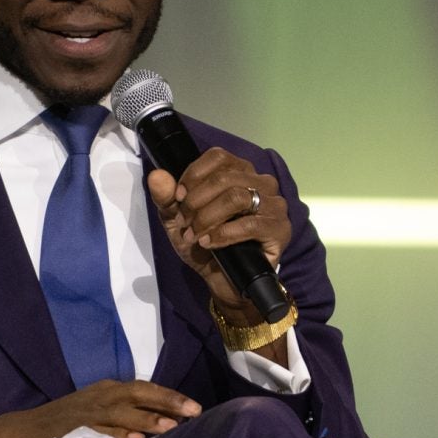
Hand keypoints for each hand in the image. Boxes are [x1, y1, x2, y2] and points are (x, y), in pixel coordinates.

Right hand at [0, 380, 199, 437]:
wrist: (19, 433)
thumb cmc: (64, 424)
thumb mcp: (98, 413)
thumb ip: (127, 416)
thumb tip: (164, 425)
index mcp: (107, 391)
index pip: (144, 389)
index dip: (170, 397)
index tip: (196, 407)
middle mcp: (99, 397)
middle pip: (139, 393)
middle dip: (167, 401)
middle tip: (195, 411)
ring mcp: (85, 412)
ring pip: (122, 411)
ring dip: (147, 419)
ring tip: (172, 427)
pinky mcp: (71, 430)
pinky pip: (98, 431)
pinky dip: (116, 435)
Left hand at [145, 149, 290, 314]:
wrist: (221, 280)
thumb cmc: (204, 244)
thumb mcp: (177, 219)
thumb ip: (166, 197)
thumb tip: (156, 176)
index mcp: (240, 172)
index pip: (218, 157)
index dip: (194, 175)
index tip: (179, 198)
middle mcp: (261, 182)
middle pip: (225, 177)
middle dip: (197, 202)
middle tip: (185, 223)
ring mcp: (275, 204)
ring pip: (237, 197)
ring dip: (208, 217)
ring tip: (196, 235)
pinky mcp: (280, 229)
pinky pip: (251, 224)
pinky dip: (224, 234)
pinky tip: (210, 243)